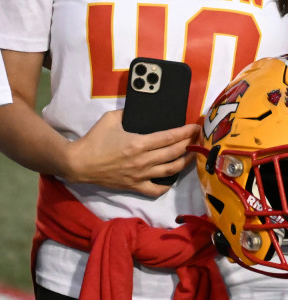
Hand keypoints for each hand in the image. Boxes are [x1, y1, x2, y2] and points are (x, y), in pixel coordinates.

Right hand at [63, 110, 198, 196]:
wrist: (77, 163)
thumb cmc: (94, 140)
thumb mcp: (111, 118)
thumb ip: (128, 113)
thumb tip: (139, 109)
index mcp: (139, 143)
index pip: (170, 137)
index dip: (186, 132)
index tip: (196, 128)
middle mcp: (143, 160)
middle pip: (174, 152)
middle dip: (189, 144)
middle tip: (198, 138)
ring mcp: (139, 175)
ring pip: (170, 171)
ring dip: (184, 162)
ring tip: (192, 155)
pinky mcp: (133, 186)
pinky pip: (155, 190)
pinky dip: (166, 186)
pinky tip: (171, 179)